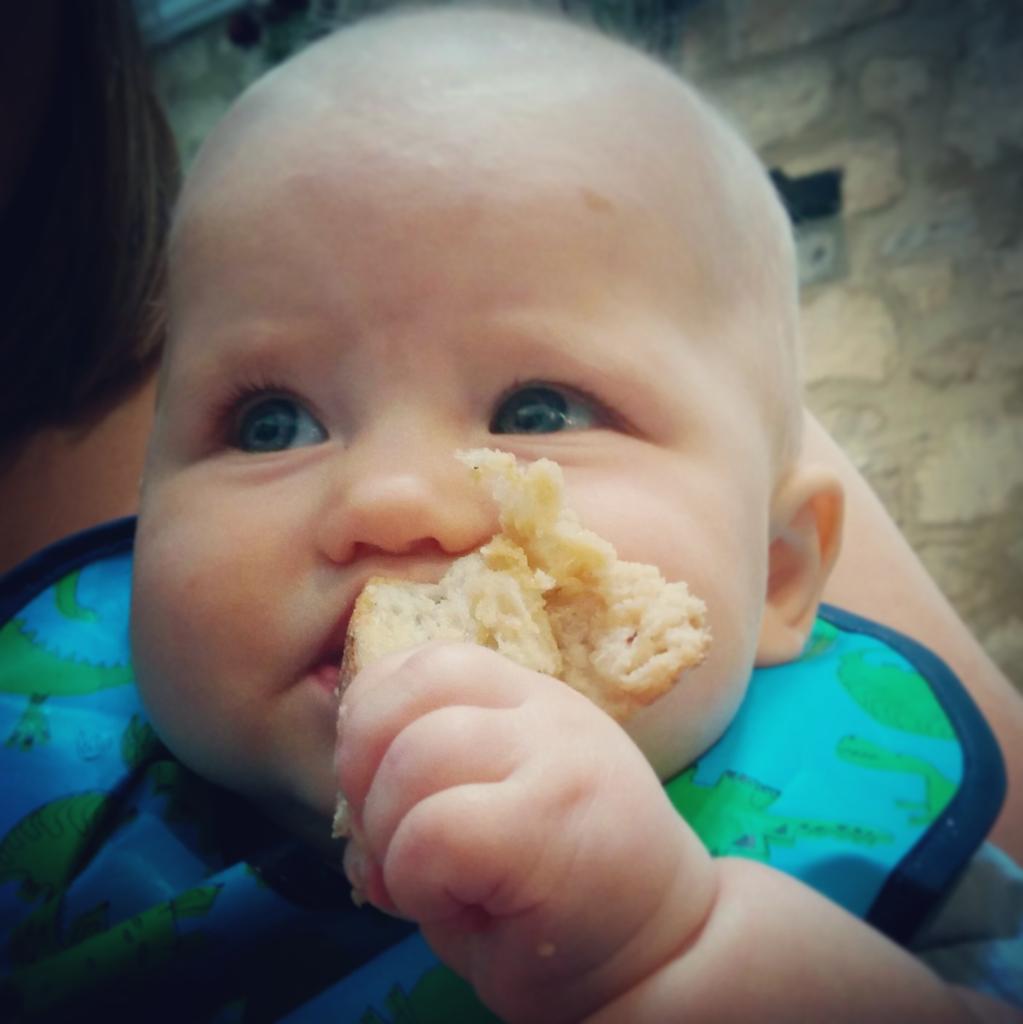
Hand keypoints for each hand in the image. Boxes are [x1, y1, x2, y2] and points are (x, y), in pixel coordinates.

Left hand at [335, 642, 715, 1022]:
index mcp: (523, 697)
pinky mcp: (553, 822)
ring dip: (387, 836)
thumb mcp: (490, 803)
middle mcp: (543, 710)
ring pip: (414, 759)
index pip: (422, 660)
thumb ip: (427, 771)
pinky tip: (447, 904)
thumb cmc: (554, 889)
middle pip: (404, 700)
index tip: (375, 786)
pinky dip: (414, 877)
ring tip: (420, 883)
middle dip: (362, 778)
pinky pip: (437, 830)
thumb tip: (348, 789)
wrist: (657, 955)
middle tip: (386, 842)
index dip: (370, 718)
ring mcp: (555, 758)